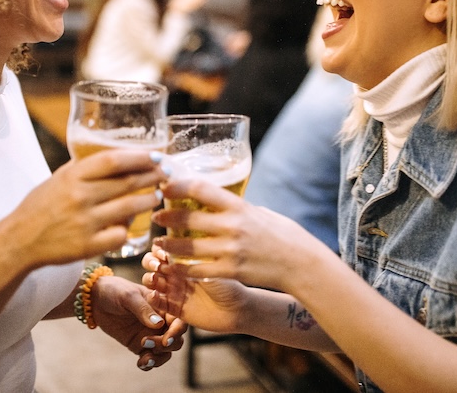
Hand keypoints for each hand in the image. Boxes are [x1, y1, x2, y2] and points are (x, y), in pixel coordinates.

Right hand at [3, 150, 166, 268]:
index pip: (113, 160)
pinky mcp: (87, 246)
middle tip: (165, 173)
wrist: (18, 241)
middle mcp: (80, 197)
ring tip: (155, 196)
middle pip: (127, 182)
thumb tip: (113, 157)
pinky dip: (128, 228)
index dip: (139, 157)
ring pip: (129, 208)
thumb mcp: (57, 179)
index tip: (156, 155)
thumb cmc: (39, 207)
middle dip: (151, 176)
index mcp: (72, 176)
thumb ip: (82, 168)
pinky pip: (120, 235)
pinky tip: (131, 225)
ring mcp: (85, 222)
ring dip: (148, 200)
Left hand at [91, 275, 185, 370]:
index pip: (178, 320)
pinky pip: (150, 357)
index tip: (167, 339)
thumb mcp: (128, 296)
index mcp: (163, 306)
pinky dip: (149, 363)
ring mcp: (151, 334)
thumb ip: (143, 309)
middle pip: (176, 339)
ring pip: (165, 352)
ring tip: (145, 359)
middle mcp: (160, 321)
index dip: (177, 331)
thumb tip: (159, 324)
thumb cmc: (115, 290)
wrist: (95, 299)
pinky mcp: (139, 345)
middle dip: (167, 345)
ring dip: (159, 358)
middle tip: (147, 343)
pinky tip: (140, 363)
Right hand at [141, 246, 247, 333]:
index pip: (164, 248)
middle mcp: (178, 272)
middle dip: (151, 262)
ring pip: (152, 282)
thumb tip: (172, 243)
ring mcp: (175, 290)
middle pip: (153, 263)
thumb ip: (191, 257)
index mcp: (186, 259)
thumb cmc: (229, 284)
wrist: (237, 311)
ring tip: (156, 280)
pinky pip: (158, 302)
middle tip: (158, 265)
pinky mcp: (175, 308)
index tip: (162, 250)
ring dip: (150, 279)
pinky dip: (152, 298)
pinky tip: (154, 295)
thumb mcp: (209, 266)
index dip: (159, 248)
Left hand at [151, 177, 322, 290]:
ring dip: (168, 246)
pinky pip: (197, 271)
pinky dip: (182, 269)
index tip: (165, 186)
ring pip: (187, 248)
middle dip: (166, 217)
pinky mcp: (231, 271)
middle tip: (156, 216)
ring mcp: (230, 250)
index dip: (177, 186)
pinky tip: (172, 266)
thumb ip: (234, 208)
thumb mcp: (259, 211)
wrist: (300, 263)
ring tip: (159, 244)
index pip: (199, 188)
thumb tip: (212, 200)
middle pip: (187, 218)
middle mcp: (232, 226)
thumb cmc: (281, 233)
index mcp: (238, 206)